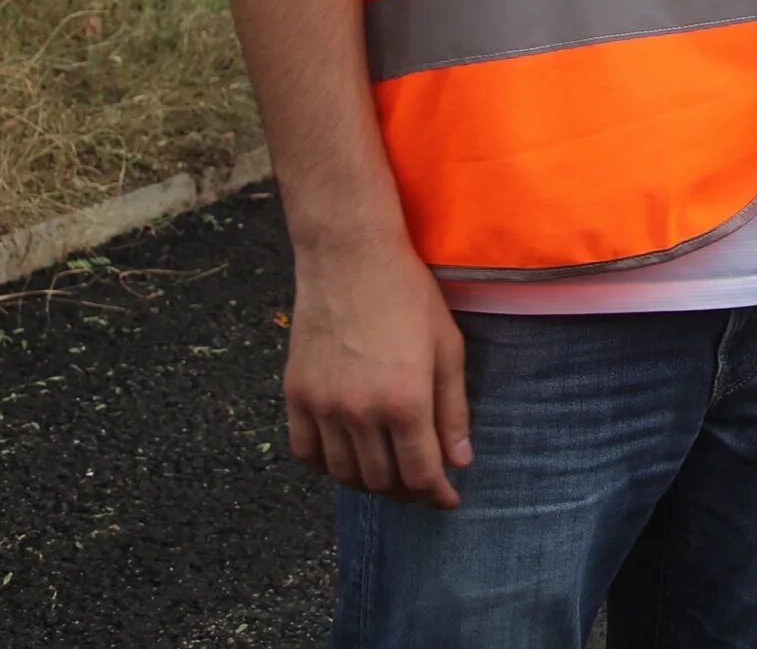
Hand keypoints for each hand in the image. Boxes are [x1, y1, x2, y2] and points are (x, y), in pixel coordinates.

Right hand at [283, 232, 471, 507]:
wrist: (350, 258)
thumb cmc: (408, 296)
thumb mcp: (448, 348)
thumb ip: (453, 410)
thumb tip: (460, 461)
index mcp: (406, 402)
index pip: (421, 475)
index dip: (437, 495)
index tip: (447, 498)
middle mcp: (360, 412)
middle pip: (382, 481)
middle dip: (408, 491)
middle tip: (422, 483)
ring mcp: (323, 406)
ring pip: (344, 474)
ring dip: (369, 482)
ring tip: (388, 471)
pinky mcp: (296, 395)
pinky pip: (305, 453)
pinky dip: (326, 465)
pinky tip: (347, 455)